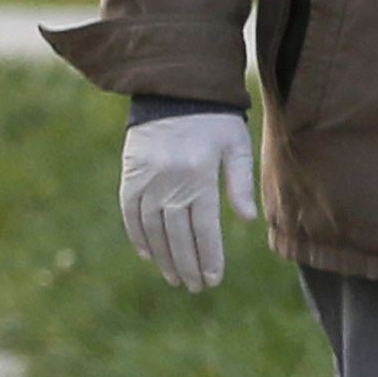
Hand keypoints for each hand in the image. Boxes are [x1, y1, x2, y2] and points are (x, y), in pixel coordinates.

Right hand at [118, 113, 254, 293]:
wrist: (174, 89)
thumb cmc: (214, 120)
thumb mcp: (236, 145)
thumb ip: (240, 182)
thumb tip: (247, 219)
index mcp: (200, 175)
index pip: (204, 228)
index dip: (209, 257)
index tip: (213, 279)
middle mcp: (171, 181)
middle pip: (178, 235)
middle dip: (188, 265)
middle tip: (195, 287)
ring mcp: (147, 179)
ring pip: (153, 229)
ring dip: (163, 257)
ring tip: (174, 278)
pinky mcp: (130, 174)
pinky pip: (130, 212)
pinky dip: (137, 235)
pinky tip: (147, 255)